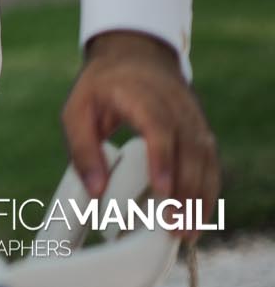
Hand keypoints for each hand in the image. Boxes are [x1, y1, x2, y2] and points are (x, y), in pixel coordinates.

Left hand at [63, 31, 218, 219]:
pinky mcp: (200, 131)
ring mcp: (192, 118)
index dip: (163, 158)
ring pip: (205, 159)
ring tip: (187, 231)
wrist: (133, 55)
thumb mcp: (77, 110)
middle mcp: (174, 106)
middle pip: (189, 149)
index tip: (162, 190)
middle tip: (174, 226)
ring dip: (200, 197)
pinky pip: (210, 162)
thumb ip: (82, 149)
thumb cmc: (100, 86)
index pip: (158, 125)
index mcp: (140, 95)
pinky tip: (197, 216)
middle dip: (185, 191)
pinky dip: (207, 190)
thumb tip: (95, 191)